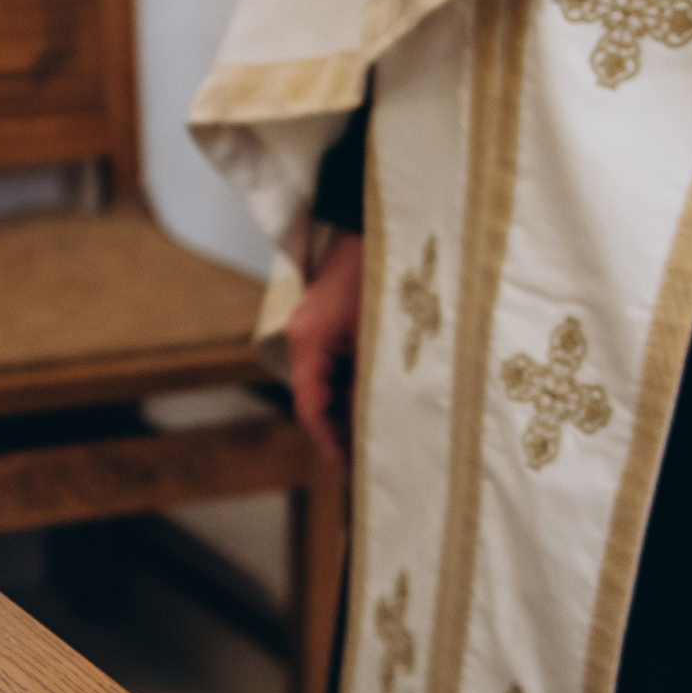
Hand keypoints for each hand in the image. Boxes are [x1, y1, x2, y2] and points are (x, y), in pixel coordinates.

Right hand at [286, 231, 363, 469]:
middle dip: (343, 431)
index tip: (351, 469)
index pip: (310, 406)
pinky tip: (384, 402)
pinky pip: (340, 367)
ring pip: (331, 384)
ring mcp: (318, 331)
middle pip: (318, 399)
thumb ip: (371, 380)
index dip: (329, 441)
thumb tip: (372, 426)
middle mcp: (306, 338)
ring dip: (353, 410)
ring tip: (384, 437)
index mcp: (308, 340)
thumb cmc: (380, 270)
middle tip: (374, 462)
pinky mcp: (334, 325)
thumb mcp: (378, 334)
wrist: (376, 223)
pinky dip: (358, 388)